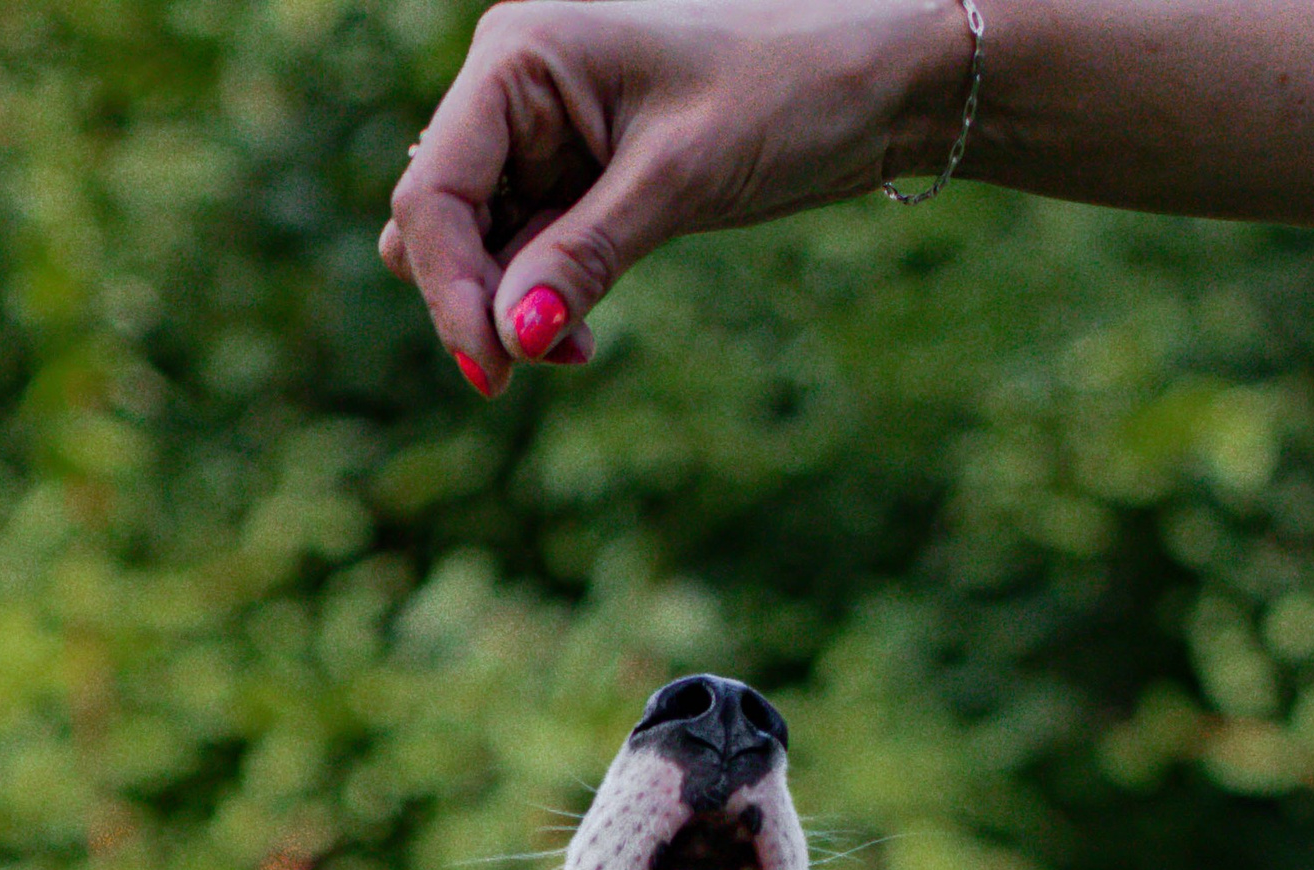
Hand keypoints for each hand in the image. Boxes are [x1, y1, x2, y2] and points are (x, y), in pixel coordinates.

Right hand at [381, 1, 979, 390]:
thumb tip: (509, 342)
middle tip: (550, 360)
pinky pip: (519, 251)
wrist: (879, 76)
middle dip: (477, 302)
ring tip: (578, 344)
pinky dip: (539, 299)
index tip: (495, 374)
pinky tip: (581, 328)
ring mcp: (540, 127)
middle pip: (437, 222)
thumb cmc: (792, 89)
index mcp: (521, 52)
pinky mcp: (570, 170)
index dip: (449, 292)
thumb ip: (581, 258)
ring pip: (473, 246)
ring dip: (509, 310)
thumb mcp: (680, 179)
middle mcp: (514, 82)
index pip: (434, 191)